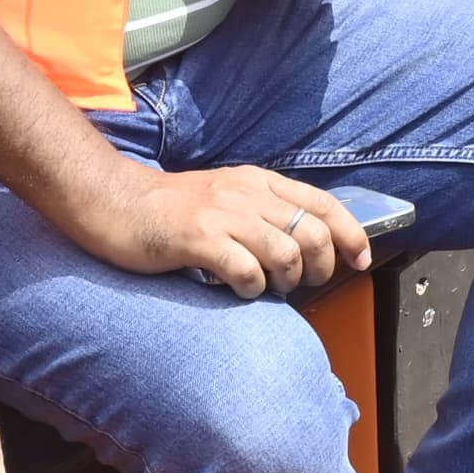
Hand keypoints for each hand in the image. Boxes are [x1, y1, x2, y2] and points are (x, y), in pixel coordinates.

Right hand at [73, 161, 370, 299]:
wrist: (112, 201)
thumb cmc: (169, 209)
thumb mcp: (226, 197)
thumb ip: (263, 213)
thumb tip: (304, 247)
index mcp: (258, 182)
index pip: (324, 203)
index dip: (351, 235)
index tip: (361, 261)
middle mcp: (246, 193)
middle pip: (313, 233)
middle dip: (320, 267)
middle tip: (303, 284)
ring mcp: (222, 214)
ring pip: (286, 253)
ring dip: (287, 281)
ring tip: (268, 288)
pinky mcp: (197, 238)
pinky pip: (246, 270)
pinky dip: (252, 289)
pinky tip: (238, 290)